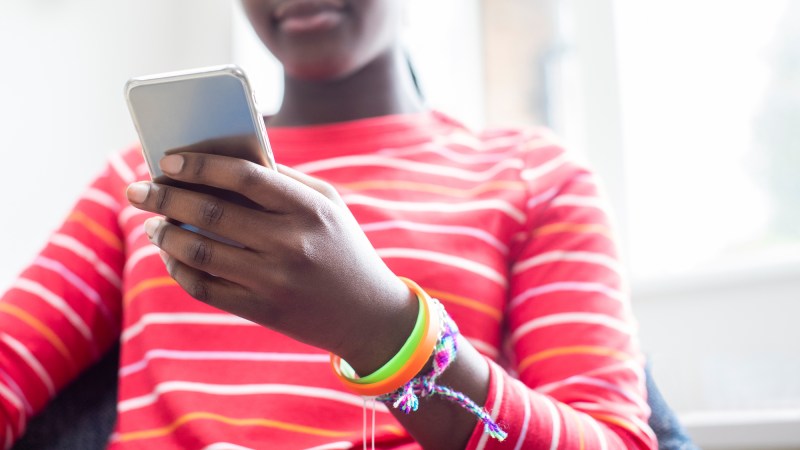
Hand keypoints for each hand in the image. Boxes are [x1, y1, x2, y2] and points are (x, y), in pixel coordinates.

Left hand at [126, 142, 416, 373]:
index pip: (244, 176)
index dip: (200, 165)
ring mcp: (274, 280)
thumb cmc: (343, 247)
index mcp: (309, 209)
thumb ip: (283, 180)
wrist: (369, 315)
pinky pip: (205, 287)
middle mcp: (290, 243)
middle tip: (137, 188)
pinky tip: (171, 255)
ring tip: (154, 223)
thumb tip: (219, 161)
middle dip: (164, 196)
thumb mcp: (328, 205)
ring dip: (166, 234)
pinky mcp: (262, 310)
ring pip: (200, 251)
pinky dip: (179, 268)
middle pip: (211, 211)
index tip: (167, 160)